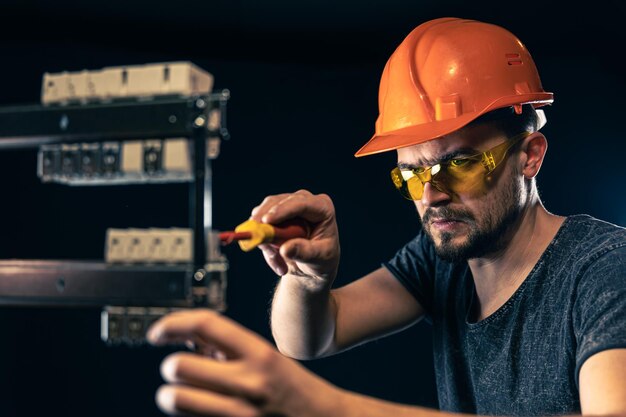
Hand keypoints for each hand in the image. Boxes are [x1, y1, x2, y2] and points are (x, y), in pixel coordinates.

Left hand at [147, 309, 340, 416]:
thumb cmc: (291, 388)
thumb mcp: (266, 358)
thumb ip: (228, 348)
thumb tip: (184, 340)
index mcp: (259, 353)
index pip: (206, 324)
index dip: (173, 324)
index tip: (157, 333)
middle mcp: (249, 381)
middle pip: (179, 365)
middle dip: (171, 367)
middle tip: (176, 370)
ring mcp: (241, 414)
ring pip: (176, 399)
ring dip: (171, 396)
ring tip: (180, 395)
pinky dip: (189, 416)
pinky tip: (200, 411)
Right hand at [250, 190, 339, 285]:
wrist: (313, 264)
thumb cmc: (322, 259)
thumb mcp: (318, 259)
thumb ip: (304, 252)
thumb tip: (285, 249)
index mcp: (322, 207)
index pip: (301, 203)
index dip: (282, 210)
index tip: (266, 221)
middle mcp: (305, 200)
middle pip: (278, 202)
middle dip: (264, 219)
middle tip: (253, 235)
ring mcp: (288, 204)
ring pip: (265, 211)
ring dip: (263, 235)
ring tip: (274, 258)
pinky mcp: (274, 212)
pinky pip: (260, 222)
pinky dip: (261, 239)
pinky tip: (273, 256)